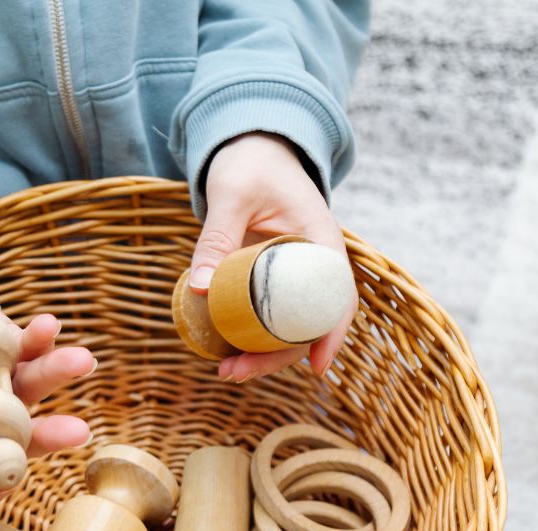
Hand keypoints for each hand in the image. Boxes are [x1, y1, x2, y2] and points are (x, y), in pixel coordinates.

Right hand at [0, 276, 94, 508]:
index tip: (3, 485)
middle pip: (15, 437)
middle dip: (47, 437)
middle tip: (76, 431)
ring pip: (33, 389)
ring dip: (58, 376)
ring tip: (81, 360)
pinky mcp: (11, 348)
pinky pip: (31, 347)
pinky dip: (42, 337)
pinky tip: (49, 325)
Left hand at [189, 133, 356, 381]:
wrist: (251, 150)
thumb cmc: (250, 164)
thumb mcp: (231, 196)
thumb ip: (217, 239)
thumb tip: (199, 289)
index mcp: (321, 242)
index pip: (338, 296)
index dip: (332, 335)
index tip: (317, 368)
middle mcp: (314, 265)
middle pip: (309, 323)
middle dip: (278, 357)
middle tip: (236, 373)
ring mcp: (294, 276)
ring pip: (288, 327)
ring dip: (262, 354)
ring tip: (226, 372)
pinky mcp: (273, 282)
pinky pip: (269, 317)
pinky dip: (251, 337)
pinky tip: (225, 352)